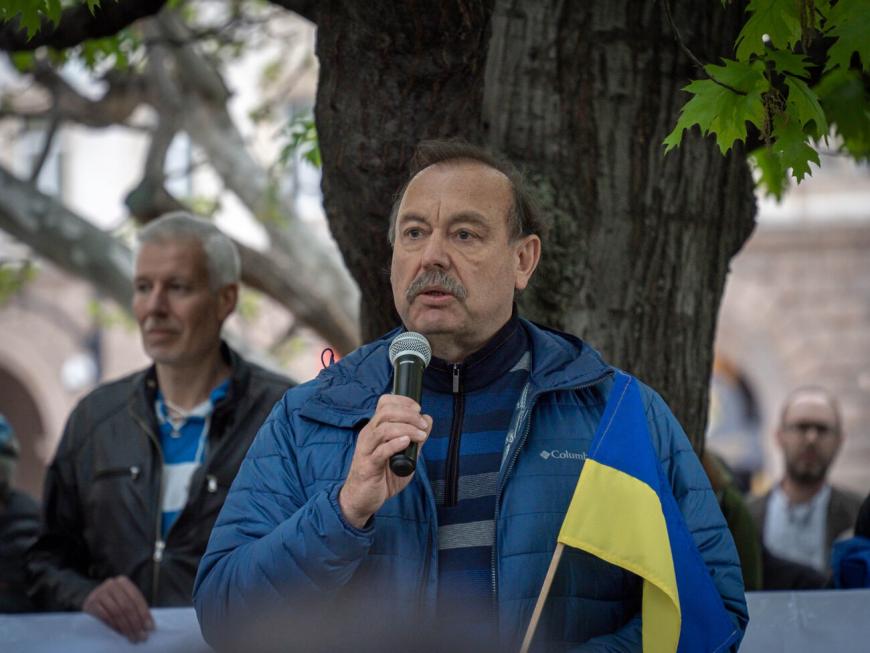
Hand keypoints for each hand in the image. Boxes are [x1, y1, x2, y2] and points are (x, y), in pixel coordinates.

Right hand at [82, 576, 154, 642]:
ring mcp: (100, 593)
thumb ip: (134, 606)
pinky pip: (105, 616)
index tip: (150, 628)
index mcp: (123, 581)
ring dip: (126, 627)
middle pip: (127, 606)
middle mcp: (111, 584)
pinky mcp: (91, 603)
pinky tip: (120, 633)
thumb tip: (148, 625)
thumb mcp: (123, 598)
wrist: (88, 599)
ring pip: (117, 612)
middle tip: (142, 636)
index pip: (137, 598)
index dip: (144, 614)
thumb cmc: (112, 600)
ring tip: (132, 637)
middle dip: (136, 623)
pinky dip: (114, 625)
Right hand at [339, 394, 432, 527]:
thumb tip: (428, 420)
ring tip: (420, 436)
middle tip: (423, 425)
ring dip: (406, 428)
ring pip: (384, 428)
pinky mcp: (368, 465)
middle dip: (409, 414)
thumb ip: (416, 440)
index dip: (403, 401)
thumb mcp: (405, 456)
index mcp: (375, 429)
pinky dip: (395, 444)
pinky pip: (381, 450)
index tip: (418, 409)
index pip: (385, 403)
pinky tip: (406, 443)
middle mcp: (369, 435)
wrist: (362, 500)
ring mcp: (367, 449)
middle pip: (385, 412)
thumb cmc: (381, 478)